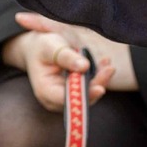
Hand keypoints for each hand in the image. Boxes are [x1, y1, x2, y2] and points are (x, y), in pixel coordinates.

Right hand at [5, 12, 132, 108]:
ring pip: (87, 94)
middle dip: (96, 85)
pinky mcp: (74, 92)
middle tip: (109, 69)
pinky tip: (104, 63)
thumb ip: (66, 57)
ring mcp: (65, 96)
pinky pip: (89, 88)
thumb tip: (84, 66)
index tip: (99, 88)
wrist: (37, 48)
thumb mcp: (51, 47)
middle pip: (80, 99)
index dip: (83, 95)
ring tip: (108, 65)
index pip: (66, 99)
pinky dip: (98, 77)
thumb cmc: (42, 46)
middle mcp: (55, 99)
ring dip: (100, 80)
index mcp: (45, 90)